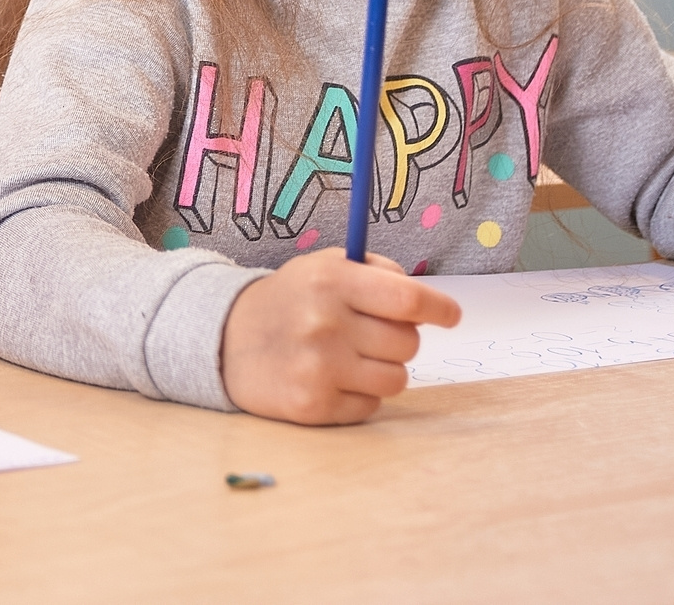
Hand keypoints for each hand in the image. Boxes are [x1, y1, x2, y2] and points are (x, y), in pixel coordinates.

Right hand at [221, 250, 461, 425]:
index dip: (439, 308)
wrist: (223, 339)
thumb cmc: (288, 300)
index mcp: (331, 280)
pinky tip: (331, 379)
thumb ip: (375, 272)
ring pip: (397, 379)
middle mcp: (325, 322)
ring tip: (350, 358)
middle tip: (370, 334)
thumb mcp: (323, 267)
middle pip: (407, 342)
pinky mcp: (312, 406)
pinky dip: (360, 394)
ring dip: (382, 369)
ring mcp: (318, 368)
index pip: (407, 298)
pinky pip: (372, 405)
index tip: (450, 315)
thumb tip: (426, 301)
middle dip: (399, 339)